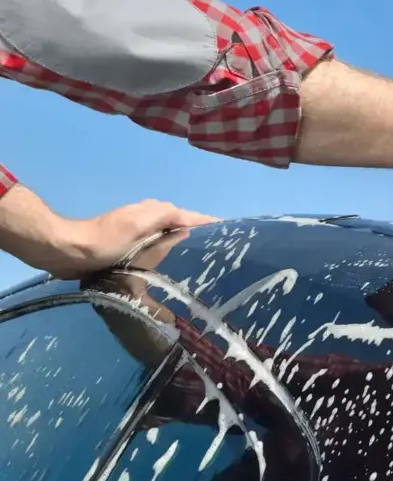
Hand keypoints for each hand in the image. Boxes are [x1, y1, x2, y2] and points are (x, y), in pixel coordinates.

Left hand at [50, 200, 214, 278]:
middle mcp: (151, 218)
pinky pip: (161, 248)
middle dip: (204, 235)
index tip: (234, 238)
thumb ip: (165, 217)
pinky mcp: (132, 247)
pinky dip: (172, 253)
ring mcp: (141, 233)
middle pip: (185, 225)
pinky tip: (176, 268)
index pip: (192, 217)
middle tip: (223, 256)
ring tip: (205, 264)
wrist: (70, 252)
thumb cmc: (106, 241)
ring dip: (188, 245)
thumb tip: (192, 221)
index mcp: (157, 211)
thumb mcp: (139, 225)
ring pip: (173, 236)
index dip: (211, 225)